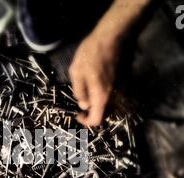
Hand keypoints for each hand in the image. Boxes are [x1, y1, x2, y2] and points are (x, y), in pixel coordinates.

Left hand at [69, 0, 152, 126]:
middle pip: (102, 112)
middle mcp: (113, 96)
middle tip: (81, 99)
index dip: (86, 121)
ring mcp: (119, 89)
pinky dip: (101, 93)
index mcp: (100, 95)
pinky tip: (93, 80)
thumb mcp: (76, 72)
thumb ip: (79, 91)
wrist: (112, 36)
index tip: (78, 114)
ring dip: (95, 101)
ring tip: (86, 88)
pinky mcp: (121, 82)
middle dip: (90, 110)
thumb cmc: (91, 53)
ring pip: (106, 103)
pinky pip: (110, 94)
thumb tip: (83, 105)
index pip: (96, 120)